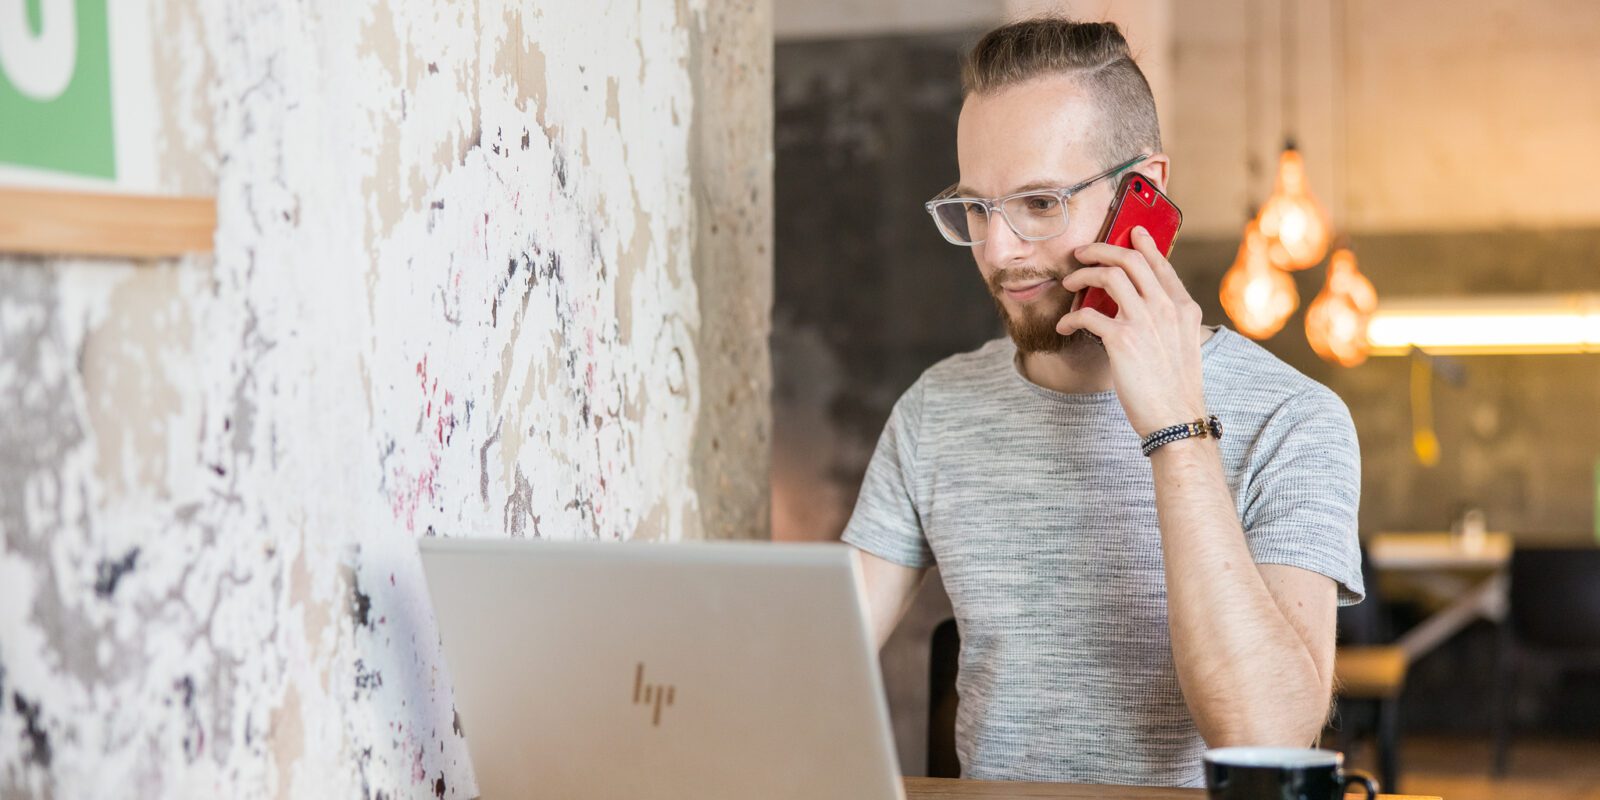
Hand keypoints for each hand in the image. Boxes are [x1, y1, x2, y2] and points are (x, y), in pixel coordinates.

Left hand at [1056, 226, 1207, 436]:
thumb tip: (1142, 301)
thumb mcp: (1183, 344)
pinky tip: (1064, 326)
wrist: (1175, 419)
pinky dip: (1070, 317)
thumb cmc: (1174, 387)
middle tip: (1082, 253)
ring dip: (1081, 276)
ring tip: (1068, 284)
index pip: (1161, 264)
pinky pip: (1087, 314)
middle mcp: (1167, 308)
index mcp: (1184, 308)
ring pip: (1108, 277)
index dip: (1143, 244)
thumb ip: (1168, 318)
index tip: (1130, 231)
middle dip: (1101, 250)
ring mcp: (1145, 322)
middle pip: (1130, 261)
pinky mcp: (1122, 340)